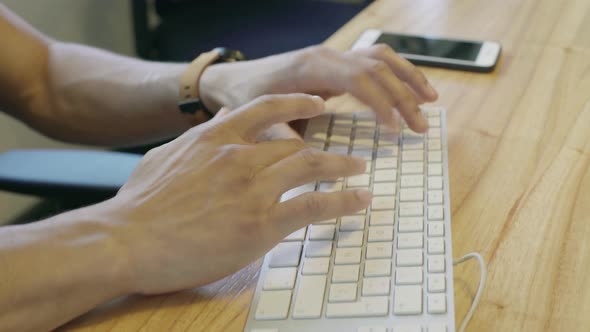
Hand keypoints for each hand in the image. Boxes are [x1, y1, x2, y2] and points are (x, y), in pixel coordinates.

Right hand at [103, 94, 370, 294]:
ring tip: (360, 171)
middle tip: (350, 156)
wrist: (125, 240)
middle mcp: (239, 157)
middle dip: (328, 149)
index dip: (298, 104)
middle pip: (296, 145)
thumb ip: (199, 140)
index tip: (318, 105)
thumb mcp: (165, 157)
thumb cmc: (138, 205)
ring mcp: (253, 189)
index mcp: (215, 138)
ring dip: (342, 169)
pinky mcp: (262, 224)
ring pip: (311, 168)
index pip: (266, 109)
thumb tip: (222, 123)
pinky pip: (314, 205)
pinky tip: (359, 201)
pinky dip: (343, 201)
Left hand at [200, 44, 437, 135]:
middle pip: (377, 68)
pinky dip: (396, 72)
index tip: (397, 129)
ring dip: (408, 77)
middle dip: (403, 96)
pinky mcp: (336, 63)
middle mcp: (326, 56)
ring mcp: (333, 57)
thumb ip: (284, 135)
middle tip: (421, 126)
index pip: (359, 79)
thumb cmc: (245, 98)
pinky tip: (410, 88)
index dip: (382, 103)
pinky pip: (373, 60)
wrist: (233, 78)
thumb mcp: (259, 118)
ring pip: (380, 57)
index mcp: (311, 67)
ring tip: (431, 100)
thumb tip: (309, 157)